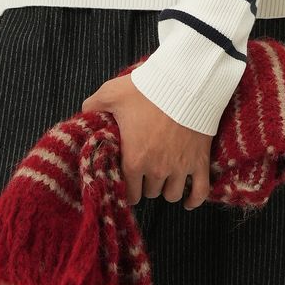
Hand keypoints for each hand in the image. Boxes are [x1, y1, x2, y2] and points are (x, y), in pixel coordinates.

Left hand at [81, 73, 212, 210]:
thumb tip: (85, 115)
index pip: (129, 193)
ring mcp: (180, 168)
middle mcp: (157, 170)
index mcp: (134, 160)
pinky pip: (200, 192)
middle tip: (145, 170)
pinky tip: (187, 201)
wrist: (185, 83)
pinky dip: (194, 199)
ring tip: (164, 178)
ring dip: (166, 189)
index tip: (128, 179)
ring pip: (172, 195)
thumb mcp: (112, 93)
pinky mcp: (200, 162)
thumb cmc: (147, 90)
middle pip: (150, 192)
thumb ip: (93, 105)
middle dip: (146, 184)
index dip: (127, 188)